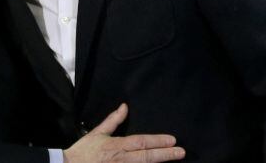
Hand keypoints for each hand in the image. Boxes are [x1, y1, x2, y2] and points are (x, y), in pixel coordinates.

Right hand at [64, 104, 184, 162]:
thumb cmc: (84, 150)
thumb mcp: (98, 133)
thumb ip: (113, 120)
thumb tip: (124, 107)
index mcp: (117, 145)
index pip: (141, 142)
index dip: (158, 141)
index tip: (173, 140)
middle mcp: (121, 159)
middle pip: (147, 157)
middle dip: (166, 154)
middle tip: (181, 152)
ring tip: (174, 160)